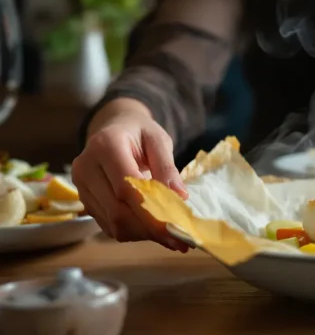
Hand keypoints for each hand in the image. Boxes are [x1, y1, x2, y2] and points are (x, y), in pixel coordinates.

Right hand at [71, 98, 189, 251]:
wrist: (113, 128)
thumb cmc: (139, 132)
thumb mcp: (159, 140)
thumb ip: (167, 167)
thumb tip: (179, 197)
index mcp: (105, 146)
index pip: (125, 187)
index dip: (150, 210)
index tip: (176, 224)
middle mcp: (86, 168)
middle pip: (117, 210)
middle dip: (149, 228)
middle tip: (178, 239)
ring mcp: (81, 187)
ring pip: (112, 222)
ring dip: (142, 234)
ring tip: (169, 237)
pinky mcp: (85, 201)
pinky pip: (108, 225)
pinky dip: (133, 232)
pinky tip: (152, 230)